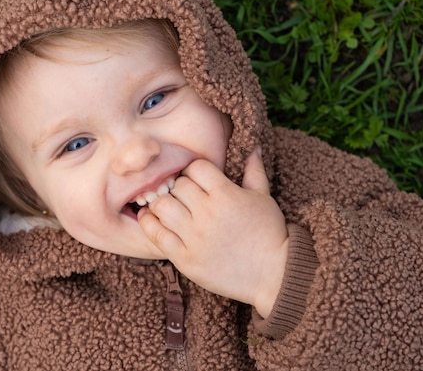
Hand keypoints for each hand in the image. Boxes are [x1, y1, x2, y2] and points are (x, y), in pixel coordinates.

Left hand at [138, 149, 287, 317]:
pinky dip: (149, 223)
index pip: (195, 167)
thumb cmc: (270, 234)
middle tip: (181, 196)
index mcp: (226, 194)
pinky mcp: (185, 258)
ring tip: (166, 207)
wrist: (273, 274)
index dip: (193, 171)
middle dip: (177, 187)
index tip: (196, 181)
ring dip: (161, 204)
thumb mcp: (264, 198)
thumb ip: (255, 171)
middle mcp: (208, 213)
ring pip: (161, 206)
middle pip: (176, 186)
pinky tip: (151, 219)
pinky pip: (156, 234)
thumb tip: (254, 148)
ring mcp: (195, 237)